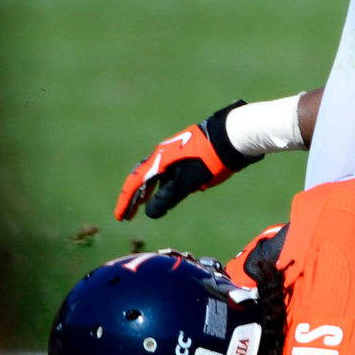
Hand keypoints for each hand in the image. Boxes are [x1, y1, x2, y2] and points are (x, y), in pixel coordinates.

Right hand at [114, 100, 255, 220]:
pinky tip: (171, 194)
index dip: (126, 201)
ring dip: (150, 191)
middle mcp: (164, 154)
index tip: (120, 218)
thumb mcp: (187, 182)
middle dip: (135, 197)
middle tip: (128, 215)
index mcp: (160, 159)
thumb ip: (168, 197)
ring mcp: (177, 153)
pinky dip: (165, 185)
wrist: (234, 136)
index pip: (135, 182)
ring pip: (158, 174)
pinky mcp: (189, 154)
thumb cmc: (210, 160)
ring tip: (145, 205)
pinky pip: (171, 172)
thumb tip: (150, 213)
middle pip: (143, 177)